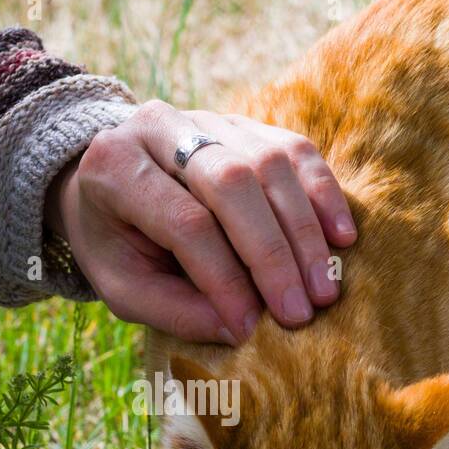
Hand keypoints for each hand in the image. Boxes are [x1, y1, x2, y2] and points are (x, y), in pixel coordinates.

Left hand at [44, 99, 356, 343]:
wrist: (108, 183)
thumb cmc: (115, 243)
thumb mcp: (121, 286)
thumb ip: (171, 310)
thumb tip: (238, 330)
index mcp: (115, 167)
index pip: (185, 223)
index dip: (223, 278)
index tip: (249, 326)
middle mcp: (159, 127)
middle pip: (233, 184)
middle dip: (273, 254)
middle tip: (301, 310)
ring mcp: (207, 118)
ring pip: (270, 163)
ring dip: (305, 231)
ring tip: (324, 288)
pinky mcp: (244, 122)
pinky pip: (295, 150)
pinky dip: (323, 194)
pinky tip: (340, 239)